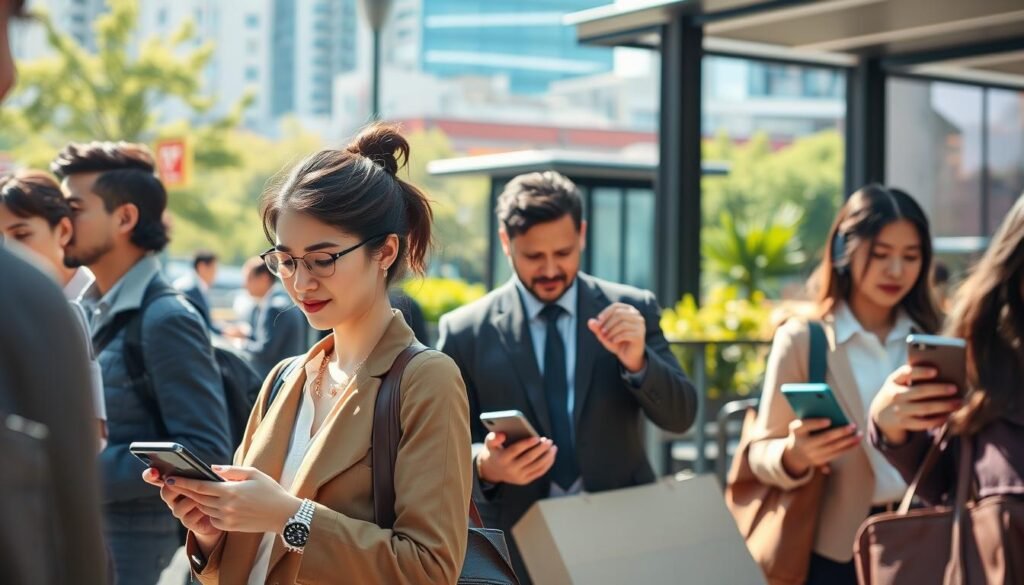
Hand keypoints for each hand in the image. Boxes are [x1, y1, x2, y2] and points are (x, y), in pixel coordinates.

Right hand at [143, 467, 222, 552]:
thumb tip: (212, 467)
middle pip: (165, 492)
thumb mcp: (213, 480)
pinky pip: (188, 518)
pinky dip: (197, 512)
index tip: (153, 470)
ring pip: (177, 507)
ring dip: (189, 500)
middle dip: (173, 486)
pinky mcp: (188, 522)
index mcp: (177, 483)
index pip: (157, 478)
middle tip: (180, 481)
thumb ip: (210, 473)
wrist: (221, 514)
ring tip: (200, 496)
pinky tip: (206, 509)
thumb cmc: (216, 493)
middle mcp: (174, 498)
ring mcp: (180, 511)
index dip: (150, 475)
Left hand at [158, 465, 302, 534]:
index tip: (170, 479)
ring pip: (204, 508)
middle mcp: (226, 506)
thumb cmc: (270, 490)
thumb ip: (232, 470)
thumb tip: (212, 469)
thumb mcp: (254, 474)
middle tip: (174, 483)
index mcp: (231, 491)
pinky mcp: (229, 527)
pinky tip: (214, 505)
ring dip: (198, 500)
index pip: (200, 486)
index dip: (184, 483)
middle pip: (198, 498)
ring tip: (193, 492)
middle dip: (185, 490)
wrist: (283, 514)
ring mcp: (227, 518)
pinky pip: (212, 518)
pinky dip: (209, 511)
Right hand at [477, 432, 556, 485]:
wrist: (493, 470)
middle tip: (549, 440)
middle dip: (540, 449)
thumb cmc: (495, 451)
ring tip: (553, 447)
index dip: (526, 444)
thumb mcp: (490, 444)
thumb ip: (493, 437)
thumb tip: (502, 434)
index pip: (515, 450)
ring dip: (547, 456)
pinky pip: (539, 472)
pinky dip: (547, 463)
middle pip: (529, 458)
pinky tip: (551, 455)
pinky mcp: (524, 481)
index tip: (537, 437)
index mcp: (502, 459)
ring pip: (536, 466)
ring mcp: (518, 477)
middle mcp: (510, 469)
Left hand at [587, 302, 645, 372]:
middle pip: (619, 314)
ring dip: (611, 331)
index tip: (598, 322)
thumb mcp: (605, 334)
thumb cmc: (616, 341)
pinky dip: (616, 337)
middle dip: (607, 323)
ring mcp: (639, 325)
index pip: (616, 306)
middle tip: (601, 332)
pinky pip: (626, 334)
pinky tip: (613, 341)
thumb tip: (590, 322)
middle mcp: (636, 316)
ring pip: (622, 324)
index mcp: (629, 310)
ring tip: (606, 338)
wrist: (628, 355)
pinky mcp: (639, 336)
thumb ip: (597, 327)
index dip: (606, 313)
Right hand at [781, 419, 860, 477]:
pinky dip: (848, 448)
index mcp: (797, 431)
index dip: (817, 424)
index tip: (829, 420)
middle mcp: (804, 444)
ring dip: (848, 441)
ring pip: (833, 448)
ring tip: (859, 434)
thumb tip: (832, 420)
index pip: (806, 426)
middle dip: (840, 432)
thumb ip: (811, 420)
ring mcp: (812, 454)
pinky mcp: (820, 461)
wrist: (794, 454)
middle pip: (824, 438)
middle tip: (853, 426)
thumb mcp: (800, 425)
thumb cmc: (801, 433)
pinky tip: (856, 442)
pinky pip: (836, 455)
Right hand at [870, 365, 960, 446]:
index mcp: (893, 380)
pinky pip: (924, 423)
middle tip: (955, 388)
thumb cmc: (898, 392)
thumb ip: (913, 377)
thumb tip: (944, 376)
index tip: (936, 371)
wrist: (881, 413)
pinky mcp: (903, 423)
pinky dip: (937, 420)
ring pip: (925, 408)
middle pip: (920, 391)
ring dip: (944, 406)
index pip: (906, 373)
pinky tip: (947, 416)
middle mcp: (894, 395)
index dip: (920, 372)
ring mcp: (898, 410)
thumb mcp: (898, 383)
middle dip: (939, 390)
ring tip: (958, 403)